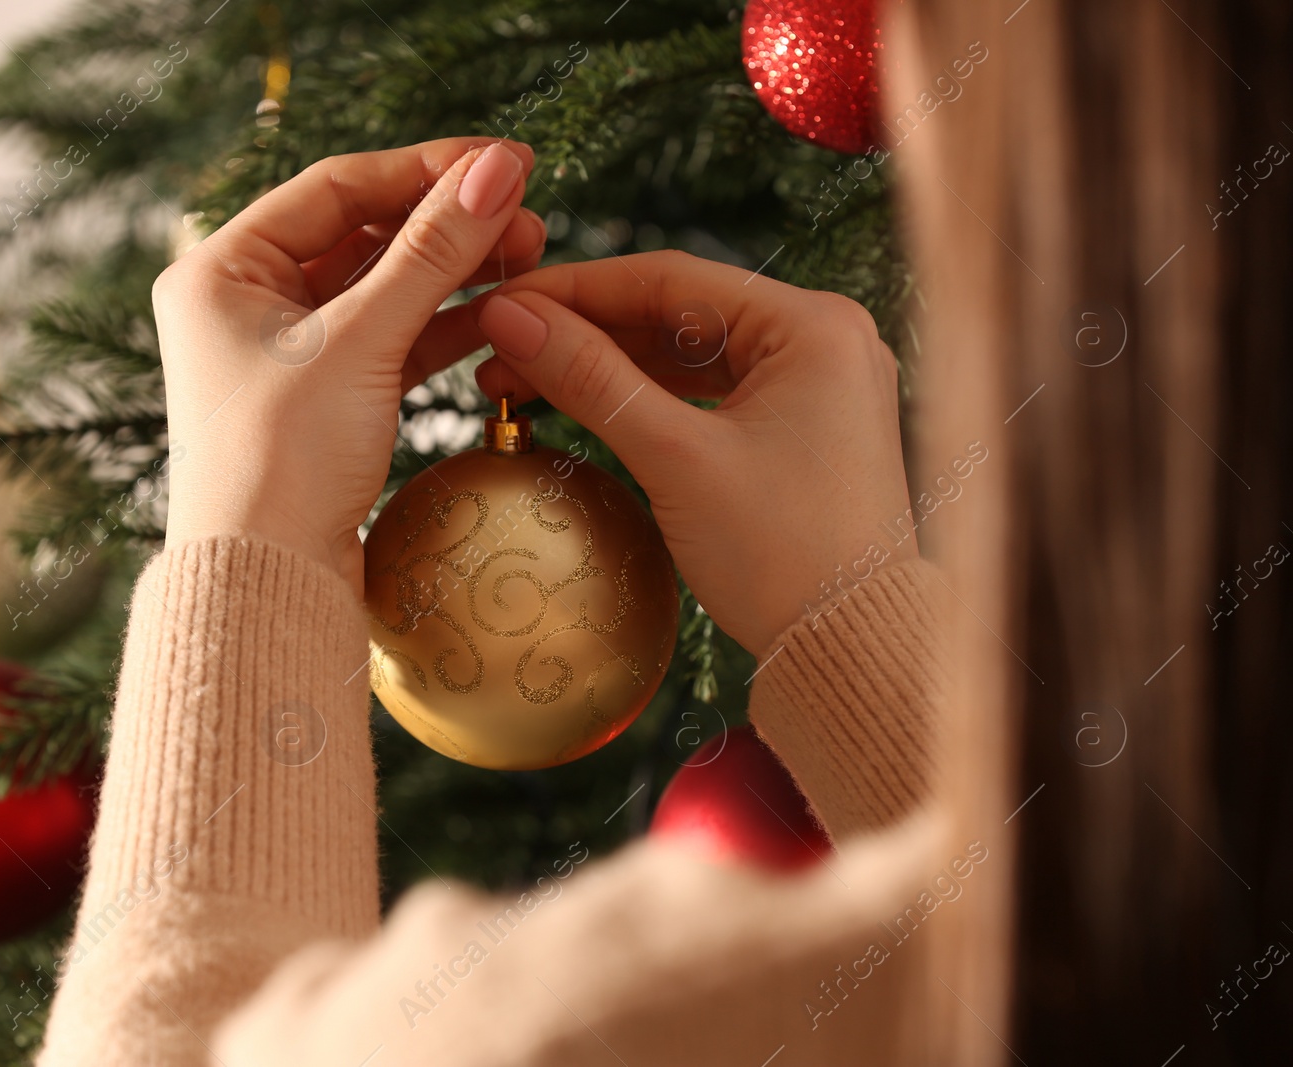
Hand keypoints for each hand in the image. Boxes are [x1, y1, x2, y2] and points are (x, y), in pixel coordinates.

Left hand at [152, 138, 542, 593]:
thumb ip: (431, 253)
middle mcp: (245, 301)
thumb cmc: (281, 463)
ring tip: (528, 256)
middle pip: (362, 234)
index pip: (336, 188)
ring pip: (382, 288)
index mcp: (222, 269)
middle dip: (446, 222)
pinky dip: (442, 326)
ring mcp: (285, 352)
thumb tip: (496, 171)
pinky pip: (390, 340)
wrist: (266, 586)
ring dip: (453, 272)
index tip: (505, 160)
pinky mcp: (322, 399)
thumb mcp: (360, 344)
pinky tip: (501, 312)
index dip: (425, 168)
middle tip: (527, 214)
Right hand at [472, 251, 915, 656]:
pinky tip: (587, 402)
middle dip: (584, 331)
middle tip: (499, 352)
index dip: (573, 288)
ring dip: (609, 365)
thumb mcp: (674, 458)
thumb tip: (509, 318)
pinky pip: (711, 391)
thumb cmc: (782, 556)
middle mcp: (825, 338)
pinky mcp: (805, 426)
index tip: (501, 303)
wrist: (851, 654)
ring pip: (689, 352)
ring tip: (525, 379)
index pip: (669, 277)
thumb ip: (590, 378)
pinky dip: (649, 396)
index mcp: (813, 324)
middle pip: (678, 311)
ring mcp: (818, 382)